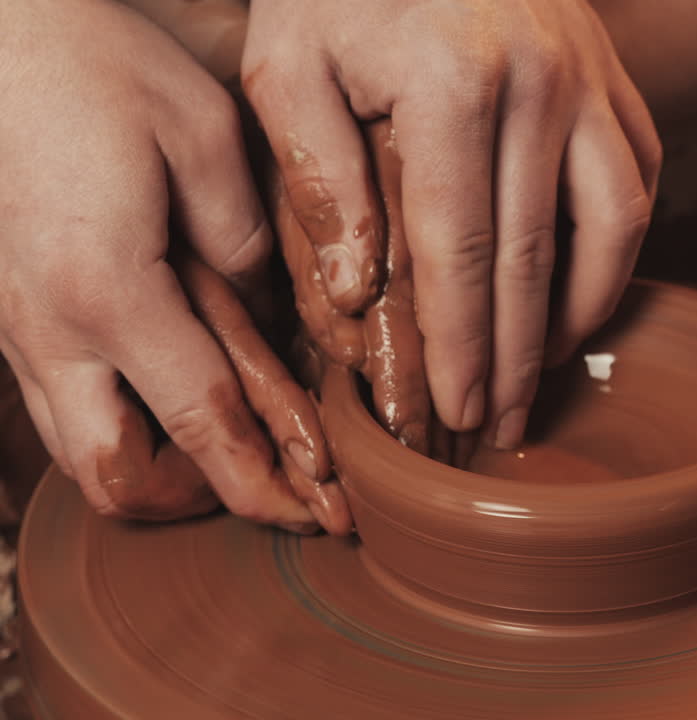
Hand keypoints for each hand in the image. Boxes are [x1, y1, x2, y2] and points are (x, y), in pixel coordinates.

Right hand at [0, 0, 348, 532]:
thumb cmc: (89, 62)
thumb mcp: (198, 131)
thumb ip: (242, 237)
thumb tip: (265, 312)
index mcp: (107, 290)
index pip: (204, 423)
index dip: (268, 481)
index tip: (321, 512)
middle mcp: (48, 330)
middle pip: (120, 479)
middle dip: (205, 503)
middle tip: (278, 490)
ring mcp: (15, 327)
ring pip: (81, 454)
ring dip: (162, 475)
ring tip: (235, 456)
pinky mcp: (7, 311)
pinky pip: (63, 406)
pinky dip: (126, 427)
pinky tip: (176, 399)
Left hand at [242, 0, 661, 448]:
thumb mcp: (289, 60)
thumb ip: (316, 173)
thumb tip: (360, 291)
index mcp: (452, 84)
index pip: (462, 248)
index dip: (461, 342)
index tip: (457, 409)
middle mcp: (541, 85)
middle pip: (538, 257)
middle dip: (518, 357)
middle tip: (505, 426)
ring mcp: (592, 81)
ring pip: (614, 228)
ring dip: (581, 312)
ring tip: (543, 369)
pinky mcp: (617, 83)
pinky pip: (638, 185)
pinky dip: (615, 252)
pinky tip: (577, 290)